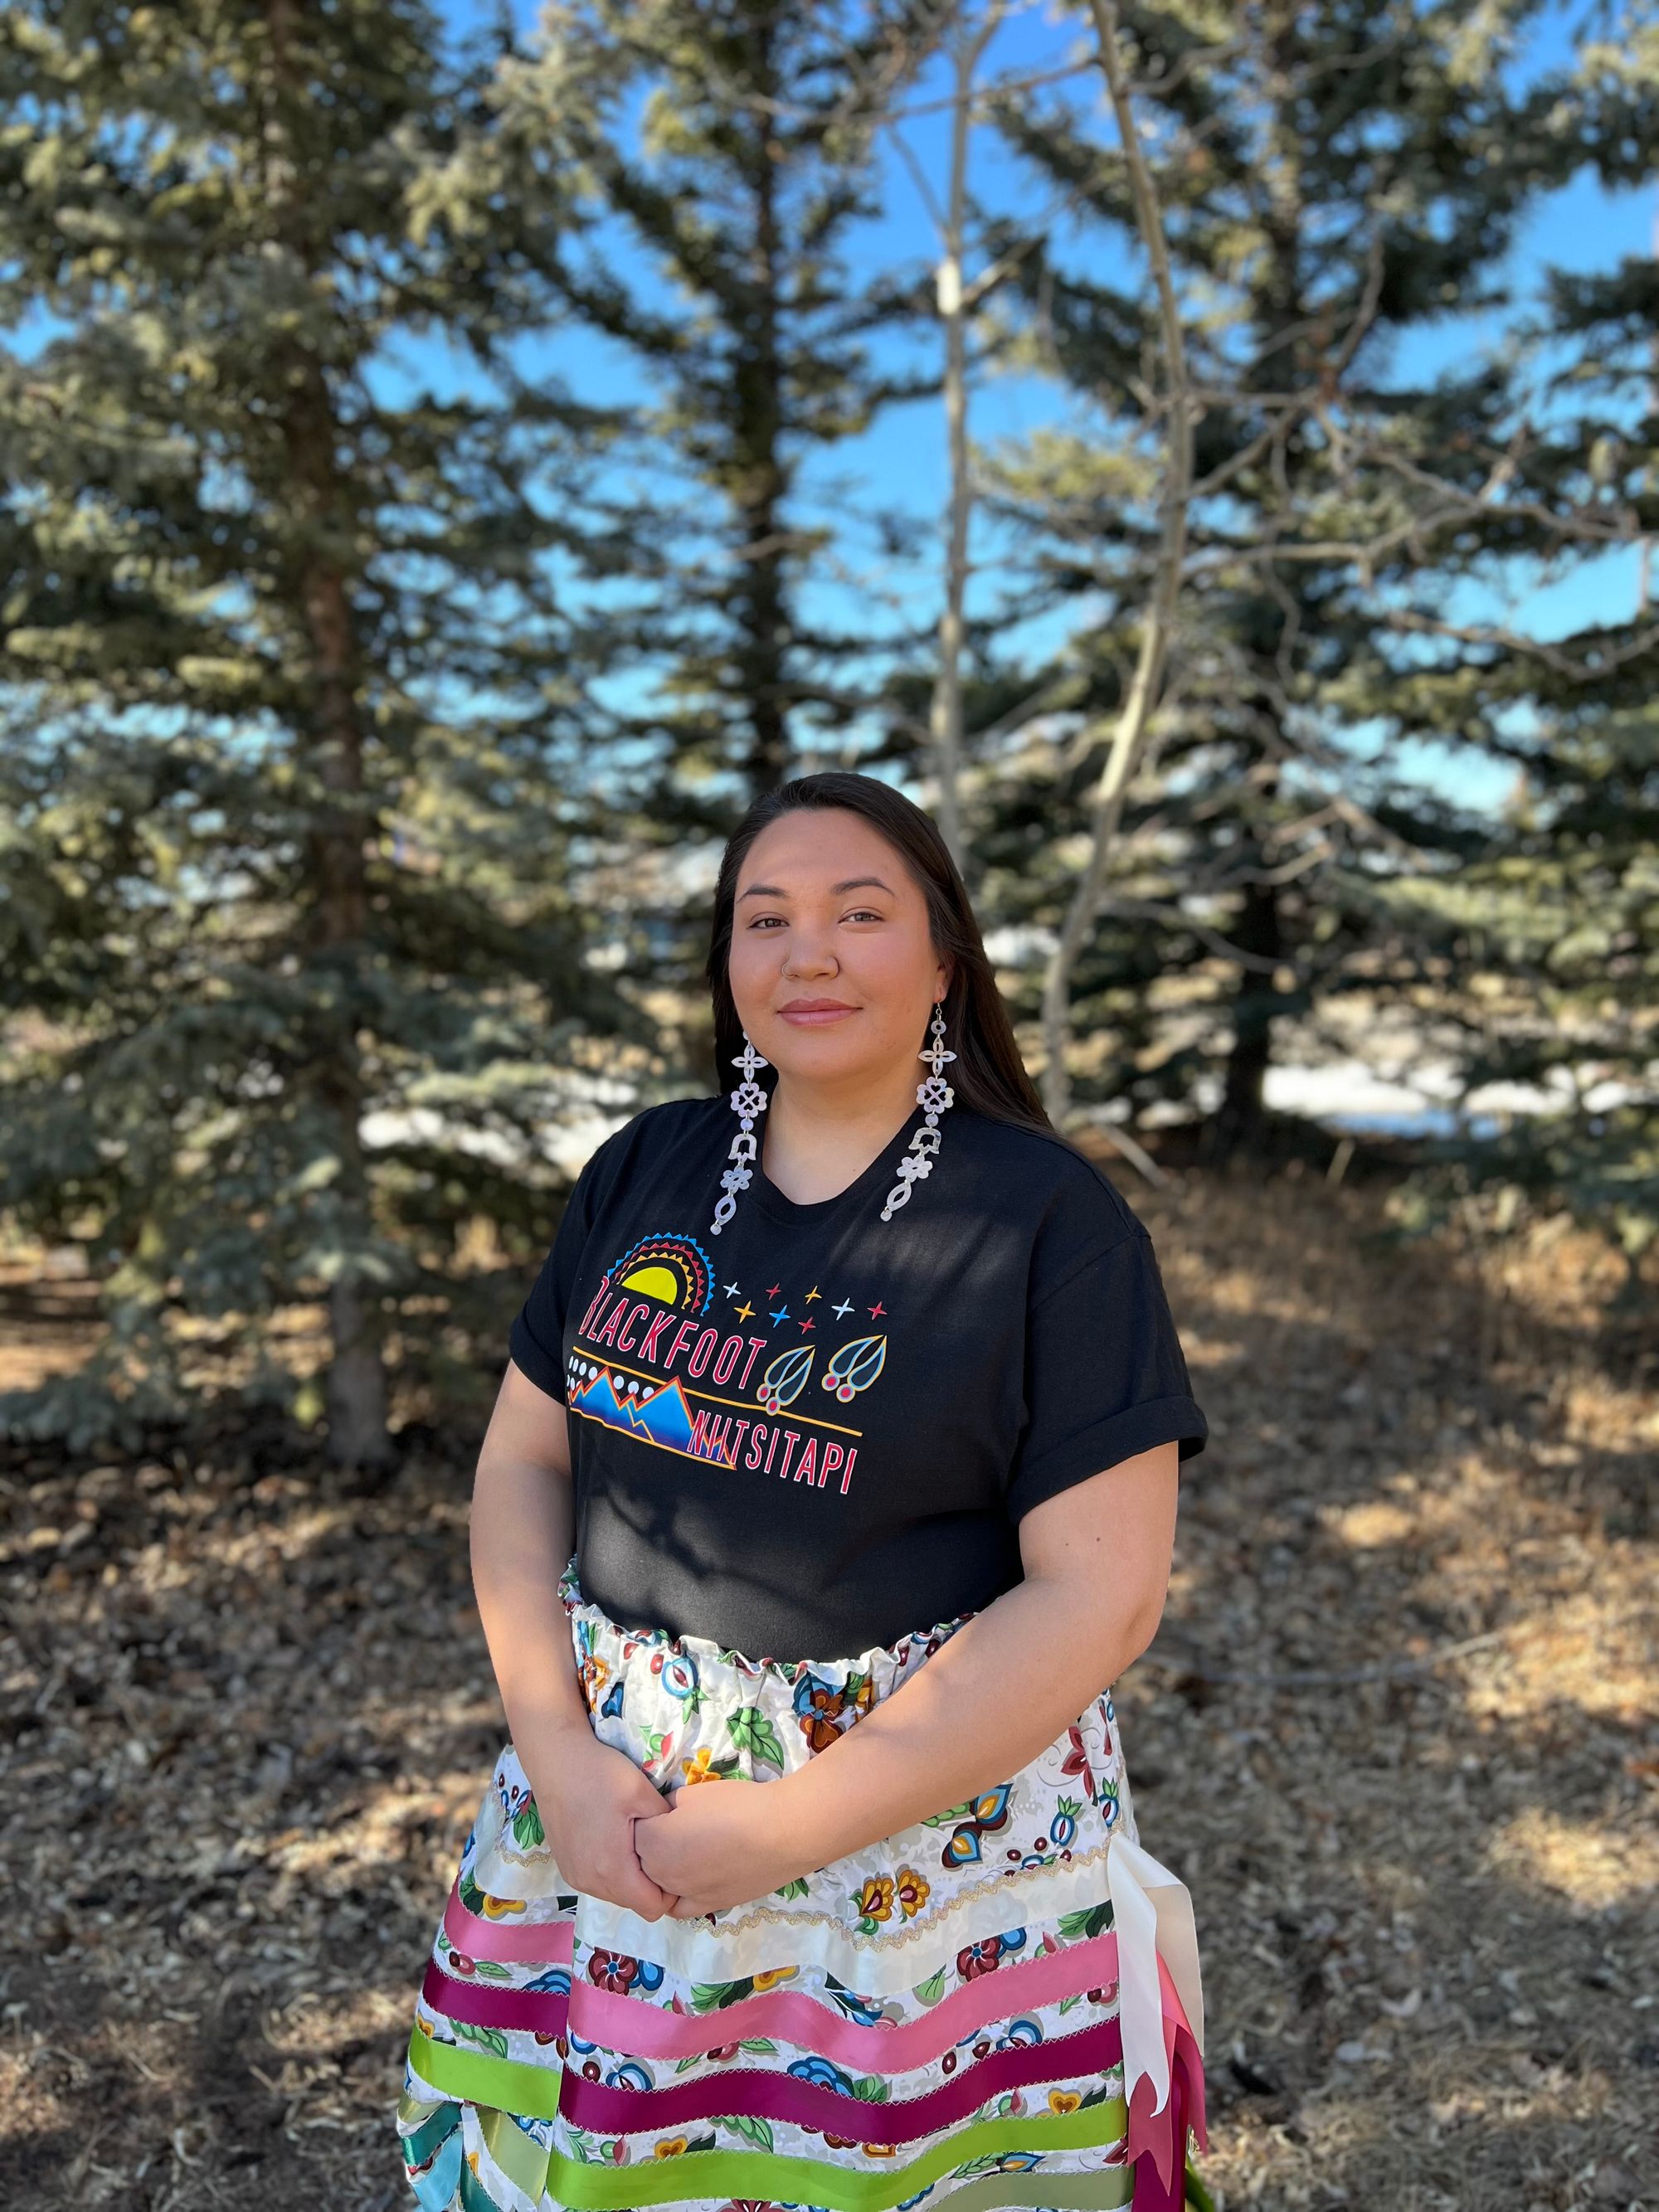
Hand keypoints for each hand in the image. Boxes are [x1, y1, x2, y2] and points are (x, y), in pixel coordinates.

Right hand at [515, 1718, 680, 1920]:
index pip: (652, 1908)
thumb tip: (681, 1843)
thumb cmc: (600, 1774)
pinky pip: (599, 1882)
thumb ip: (666, 1825)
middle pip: (634, 1903)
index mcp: (611, 1870)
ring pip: (615, 1894)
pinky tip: (616, 1839)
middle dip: (651, 1884)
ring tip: (637, 1841)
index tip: (676, 1862)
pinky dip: (612, 1870)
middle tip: (659, 1848)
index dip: (670, 1891)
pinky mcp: (567, 1867)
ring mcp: (575, 1876)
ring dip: (631, 1877)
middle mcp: (590, 1882)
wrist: (555, 1759)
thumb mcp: (642, 1793)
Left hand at [632, 1776, 806, 1917]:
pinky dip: (676, 1895)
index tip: (658, 1810)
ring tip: (680, 1852)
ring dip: (661, 1870)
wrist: (780, 1833)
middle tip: (670, 1827)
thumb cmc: (737, 1805)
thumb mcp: (694, 1792)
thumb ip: (671, 1805)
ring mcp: (684, 1895)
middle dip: (649, 1845)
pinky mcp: (708, 1906)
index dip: (646, 1818)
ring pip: (658, 1885)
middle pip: (641, 1860)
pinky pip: (679, 1907)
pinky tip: (686, 1879)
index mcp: (654, 1842)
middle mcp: (662, 1874)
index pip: (634, 1830)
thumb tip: (667, 1813)